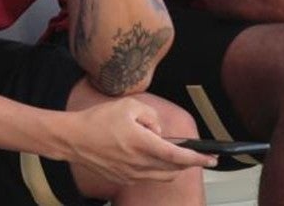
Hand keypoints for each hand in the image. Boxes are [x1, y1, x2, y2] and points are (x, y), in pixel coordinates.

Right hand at [60, 98, 215, 183]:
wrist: (73, 138)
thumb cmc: (97, 120)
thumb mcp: (129, 106)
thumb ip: (151, 116)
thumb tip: (159, 131)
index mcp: (142, 144)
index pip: (178, 155)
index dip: (197, 158)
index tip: (210, 158)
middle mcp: (139, 163)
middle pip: (174, 168)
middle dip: (188, 162)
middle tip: (197, 155)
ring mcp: (132, 174)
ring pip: (163, 175)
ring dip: (172, 166)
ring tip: (170, 153)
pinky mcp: (124, 178)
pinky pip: (148, 176)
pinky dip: (156, 169)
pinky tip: (149, 156)